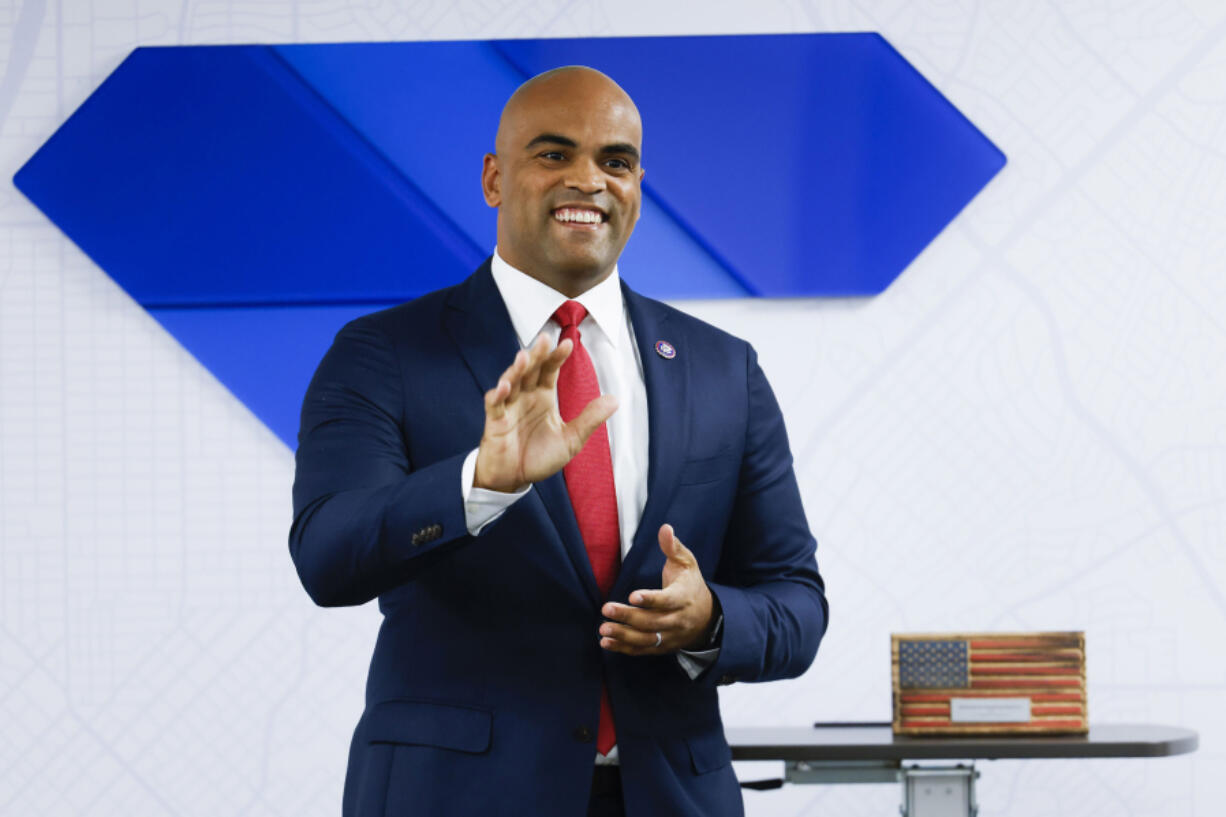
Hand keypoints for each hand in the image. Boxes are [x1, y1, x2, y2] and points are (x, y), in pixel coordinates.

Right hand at [474, 334, 617, 491]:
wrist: (515, 479)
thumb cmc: (539, 458)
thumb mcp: (571, 439)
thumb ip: (589, 419)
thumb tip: (615, 399)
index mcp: (544, 397)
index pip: (550, 371)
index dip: (557, 357)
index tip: (568, 344)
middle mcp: (526, 397)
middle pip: (531, 370)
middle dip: (537, 354)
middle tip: (544, 339)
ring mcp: (509, 406)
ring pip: (512, 381)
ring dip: (516, 369)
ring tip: (524, 357)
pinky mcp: (495, 420)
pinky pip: (494, 404)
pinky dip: (497, 395)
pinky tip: (504, 387)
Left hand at [599, 524, 714, 654]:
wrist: (707, 617)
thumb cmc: (690, 584)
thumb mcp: (687, 563)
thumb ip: (673, 547)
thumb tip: (665, 528)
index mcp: (683, 598)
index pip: (667, 601)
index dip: (650, 600)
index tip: (632, 596)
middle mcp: (678, 620)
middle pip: (652, 621)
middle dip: (628, 617)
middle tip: (606, 609)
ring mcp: (670, 636)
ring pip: (646, 639)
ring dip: (624, 636)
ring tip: (603, 629)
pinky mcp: (662, 646)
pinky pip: (643, 650)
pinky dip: (624, 648)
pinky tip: (607, 642)